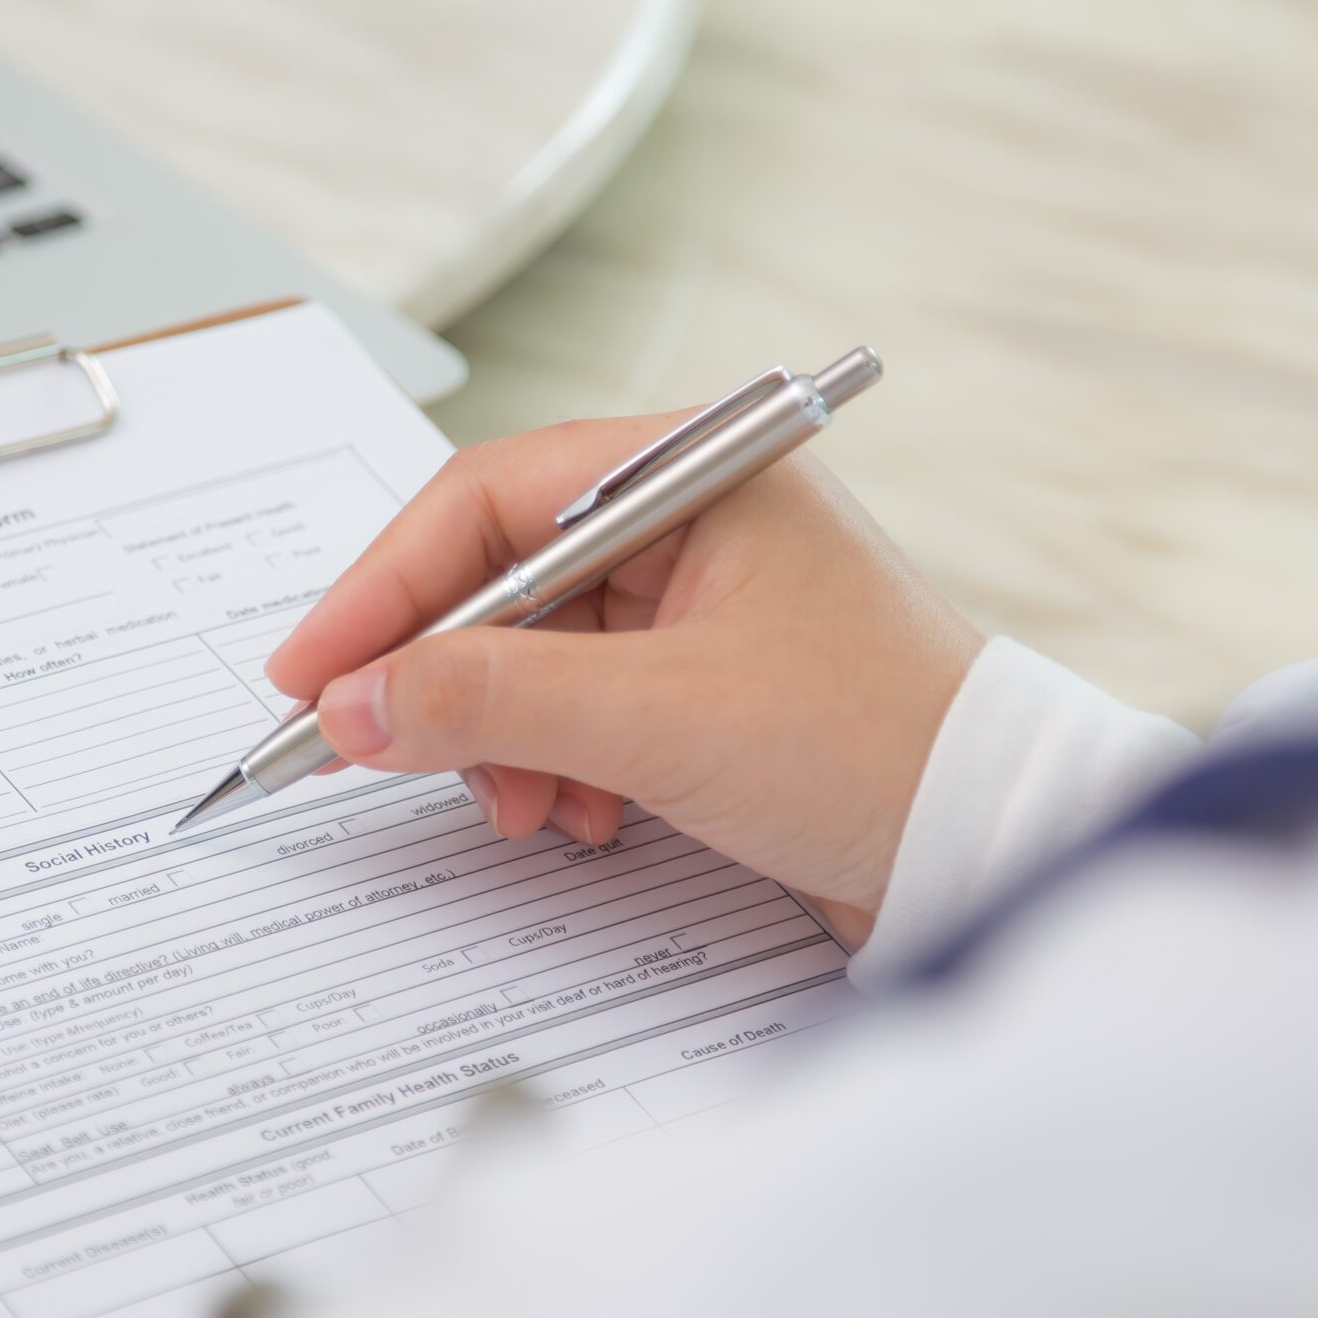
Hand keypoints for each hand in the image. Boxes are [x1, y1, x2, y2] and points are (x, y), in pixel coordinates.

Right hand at [267, 417, 982, 936]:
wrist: (1006, 845)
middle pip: (500, 578)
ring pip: (533, 652)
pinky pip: (581, 703)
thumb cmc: (883, 748)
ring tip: (524, 807)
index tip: (311, 672)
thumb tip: (355, 704)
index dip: (383, 588)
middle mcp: (692, 519)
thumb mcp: (660, 721)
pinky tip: (578, 815)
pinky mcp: (707, 678)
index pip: (488, 500)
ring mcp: (700, 599)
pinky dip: (554, 762)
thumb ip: (491, 701)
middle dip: (445, 679)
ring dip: (502, 736)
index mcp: (693, 472)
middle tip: (375, 750)